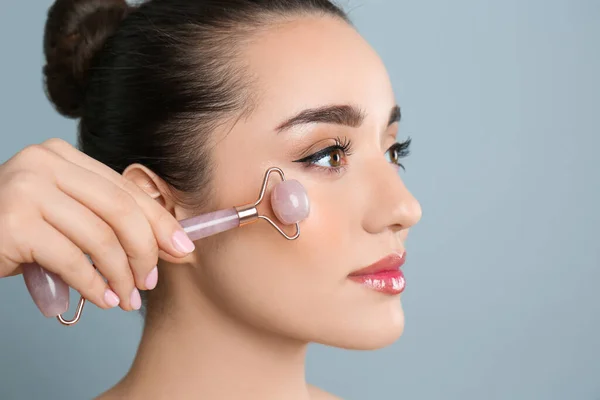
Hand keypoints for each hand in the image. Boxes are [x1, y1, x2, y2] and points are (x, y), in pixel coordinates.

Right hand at [0, 138, 195, 314]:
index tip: (182, 248)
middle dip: (145, 251)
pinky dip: (94, 285)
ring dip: (121, 275)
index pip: (125, 189)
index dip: (160, 221)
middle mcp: (45, 164)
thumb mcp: (64, 214)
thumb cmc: (16, 230)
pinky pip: (73, 260)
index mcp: (63, 157)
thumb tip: (166, 243)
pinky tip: (101, 299)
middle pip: (120, 210)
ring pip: (100, 238)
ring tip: (127, 298)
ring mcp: (27, 189)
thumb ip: (105, 219)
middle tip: (151, 280)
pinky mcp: (14, 223)